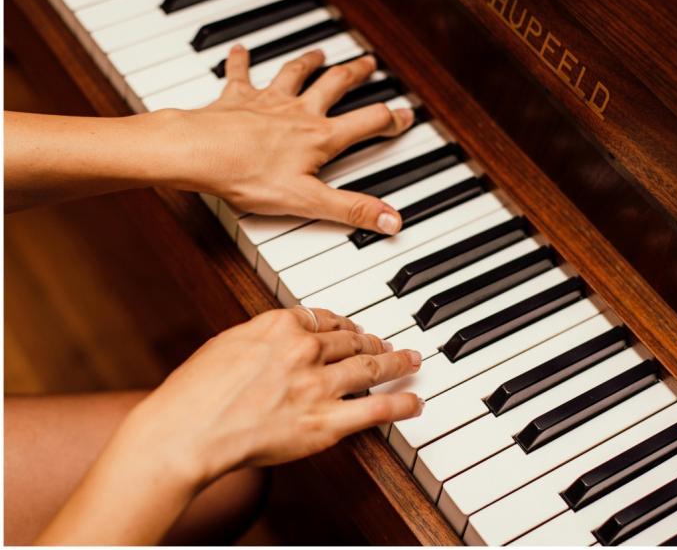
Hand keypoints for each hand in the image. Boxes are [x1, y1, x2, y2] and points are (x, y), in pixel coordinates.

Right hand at [121, 308, 422, 487]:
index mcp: (280, 325)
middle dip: (373, 341)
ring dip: (397, 362)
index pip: (324, 319)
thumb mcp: (227, 345)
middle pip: (351, 340)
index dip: (343, 325)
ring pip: (372, 366)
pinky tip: (415, 401)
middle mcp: (306, 349)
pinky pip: (377, 408)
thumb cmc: (195, 393)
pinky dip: (402, 403)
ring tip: (411, 360)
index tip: (350, 328)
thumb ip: (261, 337)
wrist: (188, 431)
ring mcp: (319, 385)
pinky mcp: (326, 421)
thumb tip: (278, 338)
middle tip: (387, 343)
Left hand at [171, 46, 413, 234]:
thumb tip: (391, 220)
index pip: (366, 123)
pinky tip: (240, 50)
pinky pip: (240, 73)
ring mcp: (268, 101)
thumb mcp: (308, 202)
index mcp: (319, 137)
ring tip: (320, 54)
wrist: (199, 153)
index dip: (390, 119)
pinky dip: (241, 60)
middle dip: (355, 74)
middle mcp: (298, 112)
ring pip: (295, 74)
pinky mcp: (237, 98)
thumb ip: (352, 209)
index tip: (404, 115)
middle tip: (368, 64)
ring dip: (310, 62)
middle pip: (335, 85)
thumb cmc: (248, 176)